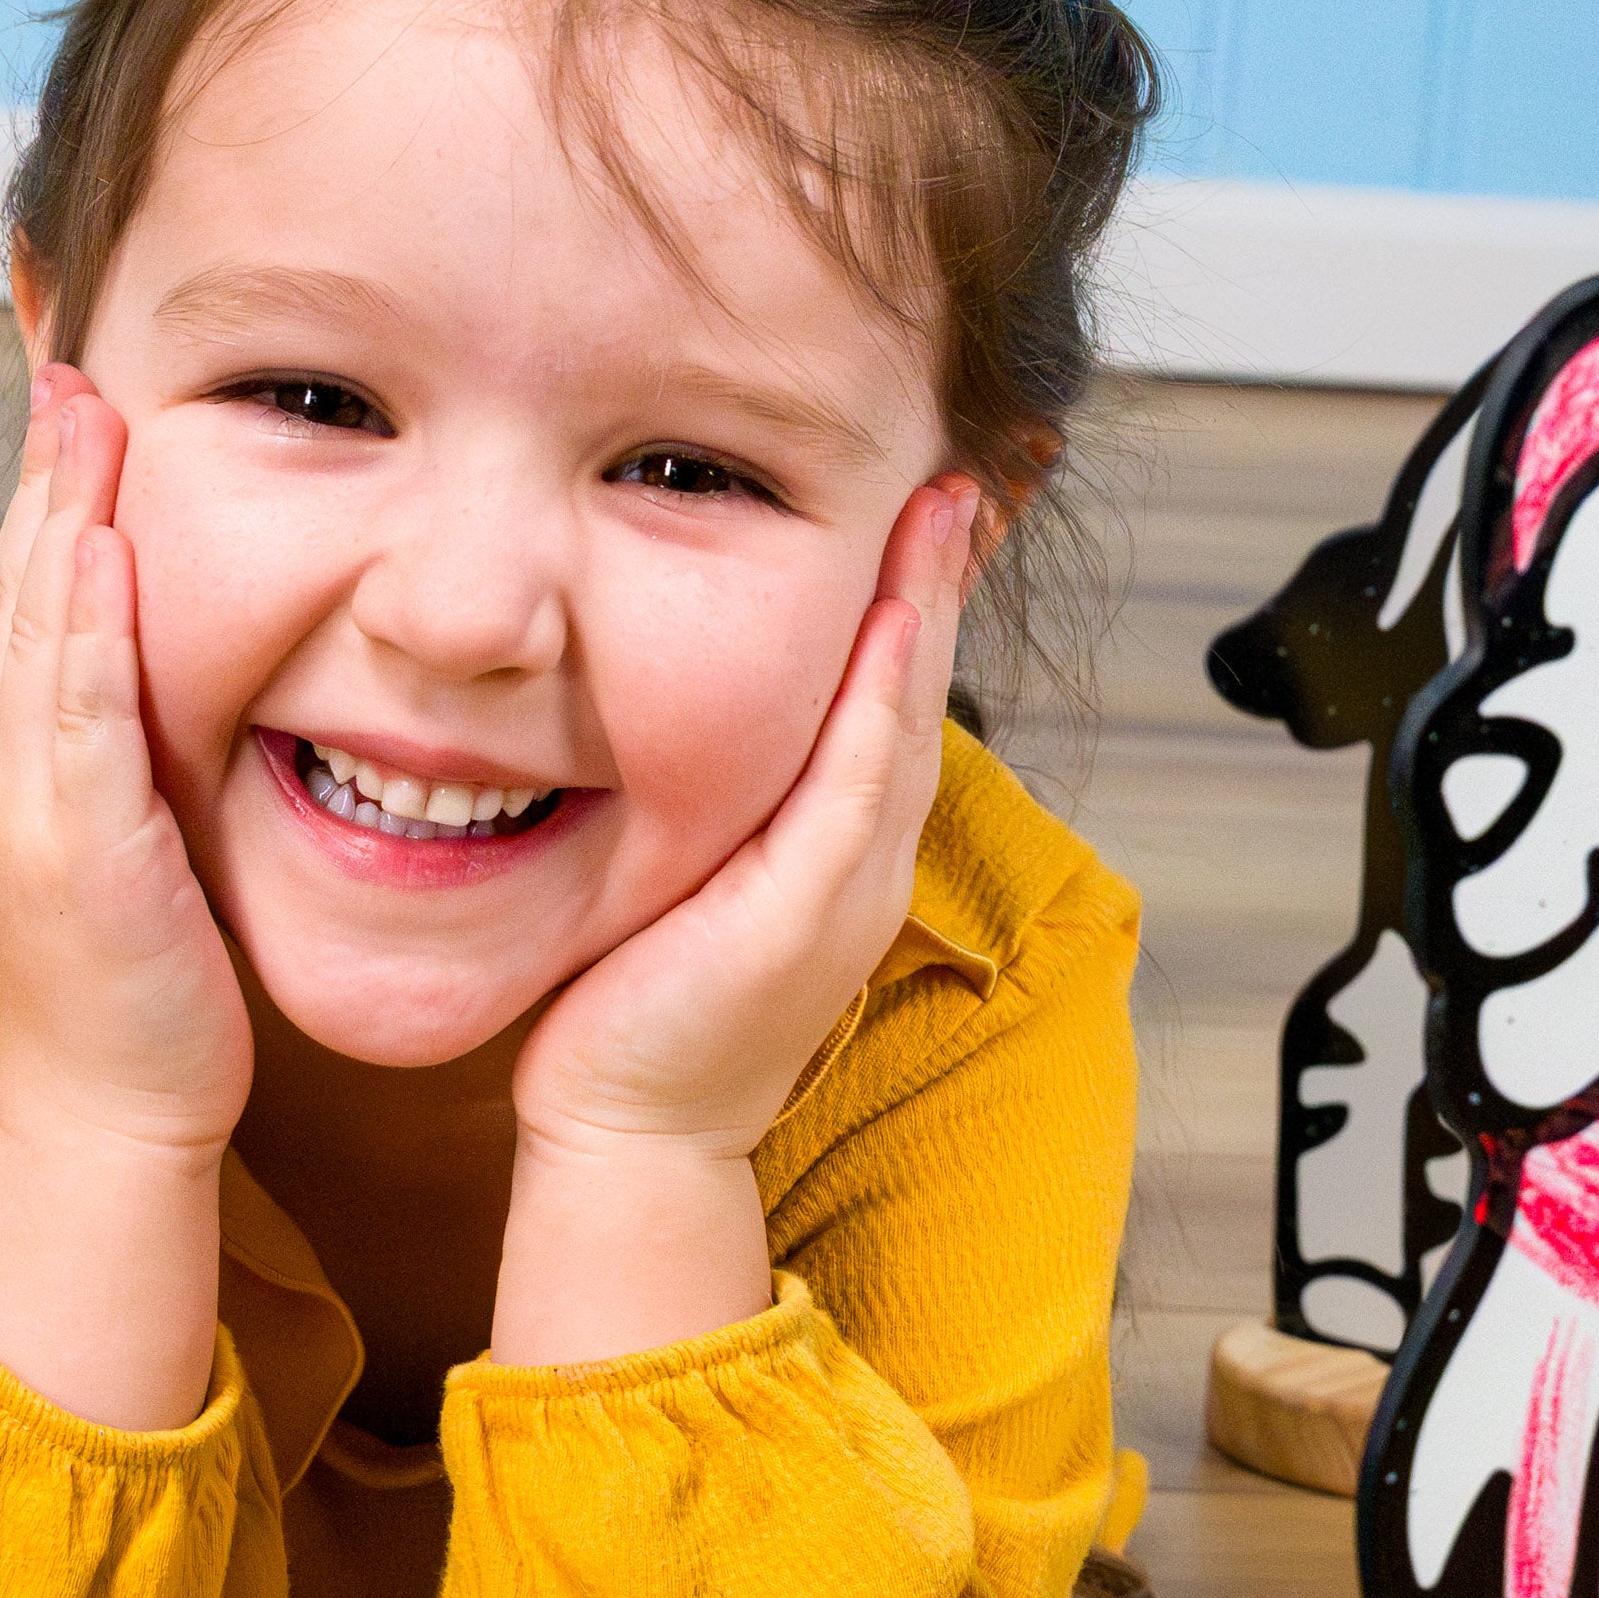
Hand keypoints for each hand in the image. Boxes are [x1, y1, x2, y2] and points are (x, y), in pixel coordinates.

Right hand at [0, 372, 247, 1428]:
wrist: (117, 1117)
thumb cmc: (147, 1002)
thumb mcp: (138, 857)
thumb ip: (142, 771)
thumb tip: (179, 703)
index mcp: (22, 774)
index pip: (30, 608)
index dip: (46, 504)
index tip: (76, 412)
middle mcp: (5, 777)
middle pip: (16, 594)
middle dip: (39, 477)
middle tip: (67, 368)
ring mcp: (27, 810)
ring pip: (34, 633)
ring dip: (54, 517)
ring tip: (80, 416)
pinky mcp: (74, 848)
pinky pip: (73, 716)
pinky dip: (81, 628)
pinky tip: (98, 550)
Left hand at [492, 480, 982, 1367]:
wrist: (630, 1132)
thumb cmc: (637, 1017)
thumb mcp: (681, 881)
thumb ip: (700, 803)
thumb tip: (662, 715)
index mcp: (835, 848)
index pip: (887, 697)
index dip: (914, 599)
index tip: (925, 501)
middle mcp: (863, 858)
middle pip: (919, 688)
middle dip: (944, 574)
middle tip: (968, 465)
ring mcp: (850, 883)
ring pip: (907, 715)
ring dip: (931, 605)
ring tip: (948, 500)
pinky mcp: (811, 906)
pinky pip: (864, 776)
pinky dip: (885, 690)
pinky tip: (897, 611)